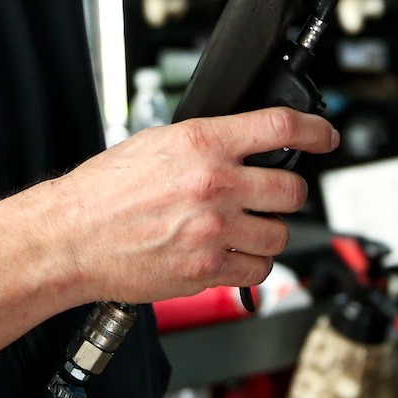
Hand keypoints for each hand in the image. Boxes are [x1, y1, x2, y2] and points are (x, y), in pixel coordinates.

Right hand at [41, 107, 337, 304]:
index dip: (314, 130)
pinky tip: (233, 251)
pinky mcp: (207, 270)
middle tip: (273, 190)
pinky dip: (252, 263)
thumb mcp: (157, 141)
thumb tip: (244, 142)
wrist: (72, 236)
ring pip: (280, 233)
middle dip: (287, 189)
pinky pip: (258, 270)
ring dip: (270, 228)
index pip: (279, 127)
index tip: (325, 135)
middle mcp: (214, 184)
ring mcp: (214, 230)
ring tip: (246, 224)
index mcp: (202, 142)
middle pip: (291, 188)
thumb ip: (206, 141)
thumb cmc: (105, 189)